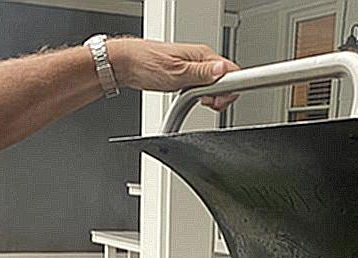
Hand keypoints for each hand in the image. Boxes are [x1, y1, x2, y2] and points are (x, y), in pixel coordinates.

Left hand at [108, 38, 239, 111]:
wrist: (127, 64)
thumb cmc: (146, 64)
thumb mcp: (177, 73)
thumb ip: (202, 73)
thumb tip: (222, 70)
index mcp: (203, 54)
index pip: (231, 71)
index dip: (229, 89)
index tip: (218, 100)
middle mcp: (201, 59)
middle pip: (226, 80)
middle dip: (220, 96)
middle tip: (206, 102)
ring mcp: (195, 67)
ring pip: (216, 85)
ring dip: (210, 97)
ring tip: (196, 99)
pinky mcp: (188, 75)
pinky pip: (204, 86)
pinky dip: (201, 95)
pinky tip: (192, 98)